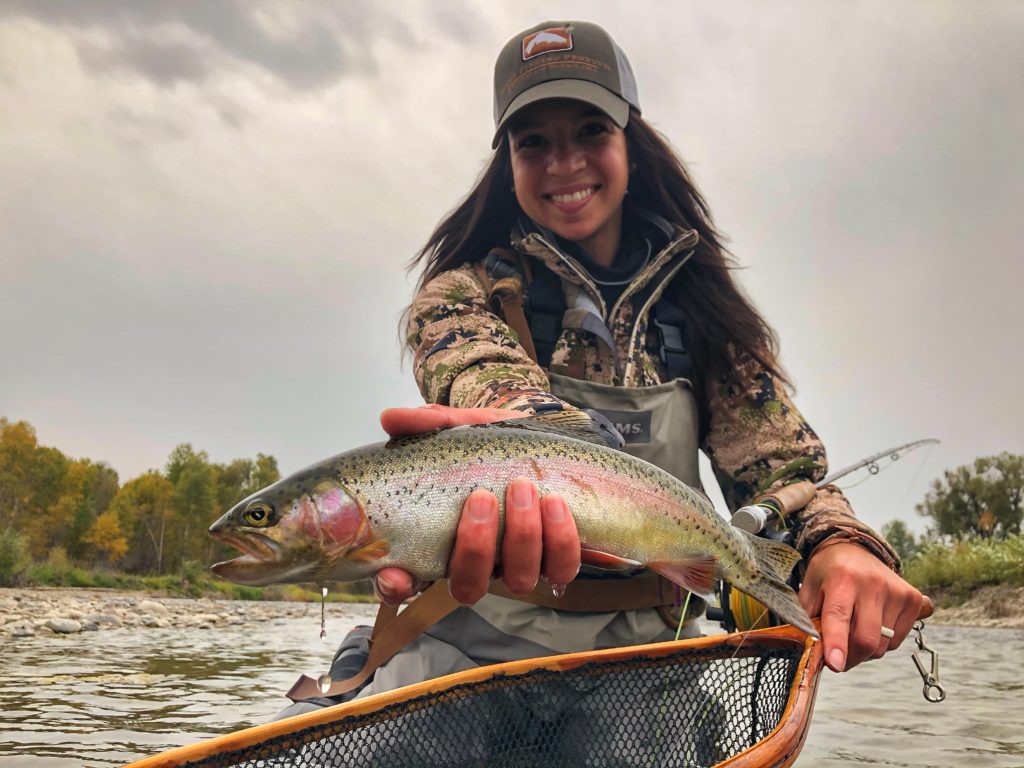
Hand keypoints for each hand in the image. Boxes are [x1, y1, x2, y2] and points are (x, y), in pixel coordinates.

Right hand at [372, 405, 580, 606]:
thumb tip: (391, 418)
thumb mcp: (458, 427)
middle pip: (468, 586)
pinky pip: (561, 568)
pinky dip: (560, 539)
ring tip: (522, 487)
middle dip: (475, 546)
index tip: (396, 573)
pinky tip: (555, 502)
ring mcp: (517, 564)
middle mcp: (477, 564)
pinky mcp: (557, 557)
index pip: (406, 583)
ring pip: (517, 580)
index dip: (398, 588)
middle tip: (482, 496)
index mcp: (440, 542)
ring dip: (521, 537)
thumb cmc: (490, 442)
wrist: (541, 435)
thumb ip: (425, 424)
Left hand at [799, 541, 922, 671]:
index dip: (836, 643)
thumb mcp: (809, 590)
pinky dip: (882, 643)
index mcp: (841, 579)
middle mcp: (872, 584)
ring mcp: (896, 591)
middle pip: (866, 639)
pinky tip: (872, 626)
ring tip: (853, 632)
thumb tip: (811, 653)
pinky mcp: (913, 599)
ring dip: (865, 651)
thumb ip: (807, 621)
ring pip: (882, 645)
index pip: (838, 616)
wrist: (855, 550)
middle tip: (838, 657)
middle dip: (850, 657)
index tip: (835, 664)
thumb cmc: (828, 574)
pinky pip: (897, 642)